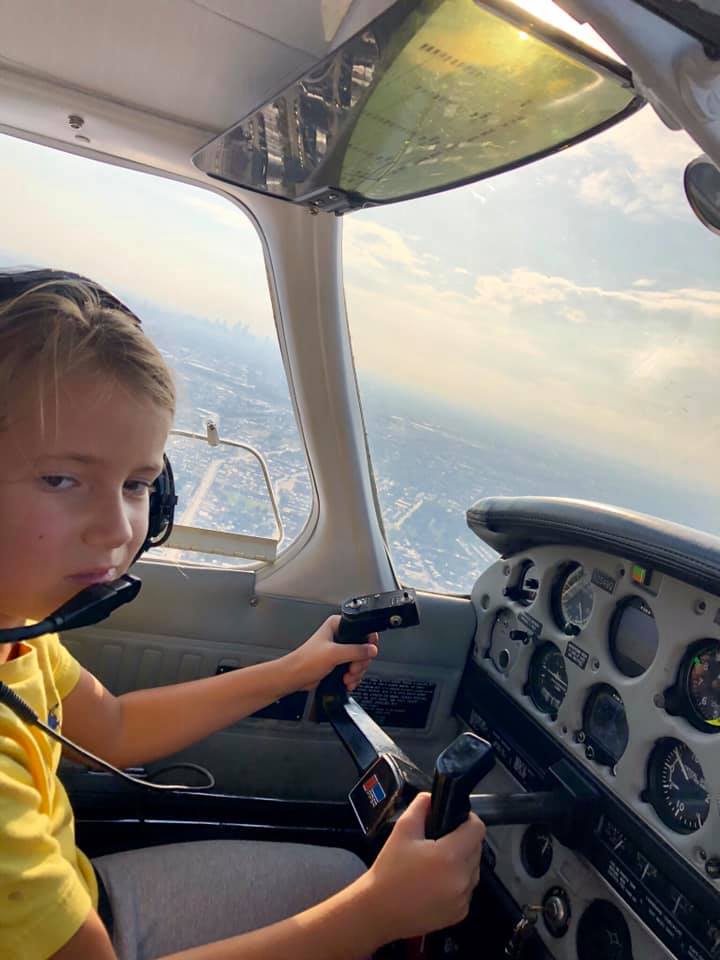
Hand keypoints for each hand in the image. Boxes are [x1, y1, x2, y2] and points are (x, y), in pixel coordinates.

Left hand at [287, 615, 378, 691]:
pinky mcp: (339, 663)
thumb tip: (372, 650)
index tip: (365, 653)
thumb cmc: (306, 661)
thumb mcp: (334, 654)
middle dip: (360, 663)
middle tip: (352, 668)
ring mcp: (340, 650)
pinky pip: (354, 670)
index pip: (361, 630)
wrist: (296, 677)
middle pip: (364, 648)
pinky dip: (353, 678)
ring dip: (356, 672)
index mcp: (337, 626)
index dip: (367, 643)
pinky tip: (347, 681)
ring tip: (347, 677)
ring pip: (360, 661)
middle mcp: (339, 636)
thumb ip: (356, 651)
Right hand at [361, 793, 485, 941]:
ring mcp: (462, 898)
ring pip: (473, 869)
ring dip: (462, 862)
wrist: (379, 910)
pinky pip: (467, 889)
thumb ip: (420, 807)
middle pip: (476, 848)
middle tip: (440, 841)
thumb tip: (431, 797)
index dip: (468, 819)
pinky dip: (457, 882)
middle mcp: (461, 879)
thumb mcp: (402, 830)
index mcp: (450, 856)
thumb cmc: (389, 872)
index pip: (477, 829)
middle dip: (463, 840)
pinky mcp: (459, 913)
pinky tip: (436, 881)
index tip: (455, 820)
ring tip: (436, 862)